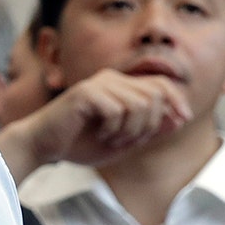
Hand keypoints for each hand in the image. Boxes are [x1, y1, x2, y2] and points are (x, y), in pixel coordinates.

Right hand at [0, 67, 189, 176]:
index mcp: (120, 85)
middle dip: (152, 123)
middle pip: (156, 94)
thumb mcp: (123, 140)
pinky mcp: (86, 93)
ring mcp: (98, 84)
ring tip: (114, 139)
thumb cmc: (78, 143)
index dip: (177, 101)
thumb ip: (150, 129)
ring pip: (141, 104)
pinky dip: (114, 129)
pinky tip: (100, 135)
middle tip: (130, 140)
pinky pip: (118, 110)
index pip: (161, 83)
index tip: (183, 121)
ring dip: (132, 129)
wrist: (41, 146)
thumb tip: (180, 119)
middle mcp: (111, 79)